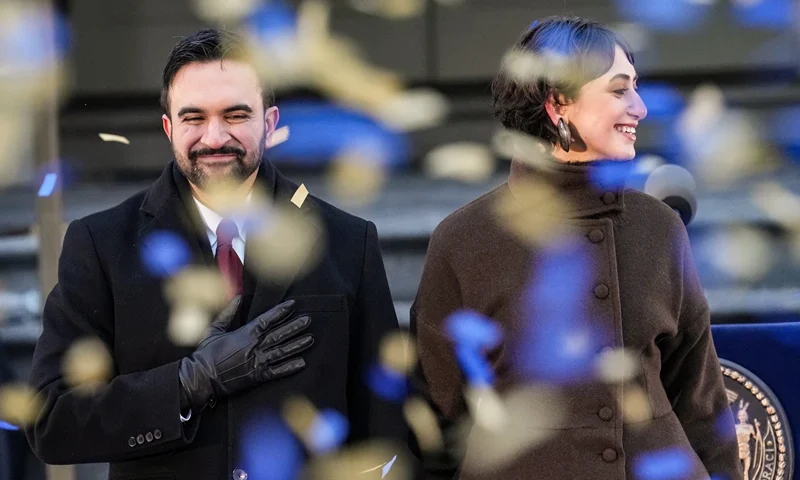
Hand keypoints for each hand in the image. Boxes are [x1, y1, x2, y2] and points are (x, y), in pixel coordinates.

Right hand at [178, 297, 312, 410]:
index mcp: (244, 334)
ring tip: (310, 339)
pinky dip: (289, 367)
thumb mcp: (215, 329)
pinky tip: (302, 363)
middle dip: (294, 326)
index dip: (281, 311)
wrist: (201, 378)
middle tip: (308, 320)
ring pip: (281, 352)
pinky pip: (277, 372)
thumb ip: (228, 313)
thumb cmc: (206, 354)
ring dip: (297, 345)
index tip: (293, 304)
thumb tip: (239, 297)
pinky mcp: (257, 377)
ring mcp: (256, 362)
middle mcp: (253, 347)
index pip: (267, 320)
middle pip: (279, 334)